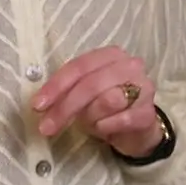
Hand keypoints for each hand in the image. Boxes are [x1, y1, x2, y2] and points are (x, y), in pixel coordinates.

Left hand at [31, 46, 163, 157]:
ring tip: (91, 124)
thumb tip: (40, 104)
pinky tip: (105, 129)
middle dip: (65, 107)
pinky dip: (105, 128)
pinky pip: (118, 121)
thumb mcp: (84, 95)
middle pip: (90, 84)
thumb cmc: (107, 108)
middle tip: (47, 127)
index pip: (79, 66)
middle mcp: (130, 66)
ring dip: (90, 117)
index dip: (56, 86)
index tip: (37, 105)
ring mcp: (143, 88)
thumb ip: (67, 92)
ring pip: (106, 101)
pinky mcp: (148, 113)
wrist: (138, 130)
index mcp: (111, 55)